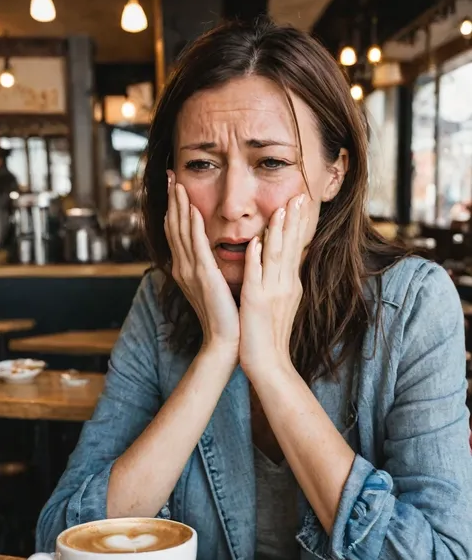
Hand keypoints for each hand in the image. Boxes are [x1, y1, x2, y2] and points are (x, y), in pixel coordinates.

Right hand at [164, 172, 239, 355]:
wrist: (226, 339)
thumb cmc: (224, 314)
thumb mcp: (213, 284)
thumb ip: (208, 265)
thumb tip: (211, 250)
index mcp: (185, 269)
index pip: (176, 232)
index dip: (173, 208)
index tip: (174, 186)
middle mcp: (183, 268)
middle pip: (173, 226)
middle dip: (171, 199)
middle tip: (169, 175)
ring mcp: (191, 272)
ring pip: (181, 232)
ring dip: (179, 206)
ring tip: (177, 183)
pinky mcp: (204, 277)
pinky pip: (196, 247)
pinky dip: (192, 227)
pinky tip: (191, 209)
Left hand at [239, 193, 314, 379]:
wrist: (269, 363)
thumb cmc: (270, 334)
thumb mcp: (281, 302)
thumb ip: (282, 280)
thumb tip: (284, 261)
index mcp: (290, 284)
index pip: (296, 248)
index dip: (299, 225)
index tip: (301, 203)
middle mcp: (286, 284)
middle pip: (292, 246)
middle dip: (295, 220)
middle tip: (300, 196)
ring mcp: (272, 292)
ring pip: (277, 256)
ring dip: (279, 231)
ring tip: (282, 208)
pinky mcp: (257, 302)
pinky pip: (257, 275)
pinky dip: (257, 258)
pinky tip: (256, 241)